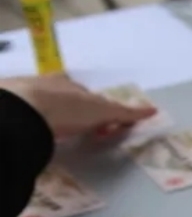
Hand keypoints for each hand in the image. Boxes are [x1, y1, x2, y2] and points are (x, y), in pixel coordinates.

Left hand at [0, 76, 155, 138]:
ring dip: (51, 115)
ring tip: (55, 134)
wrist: (22, 110)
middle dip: (73, 110)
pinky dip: (32, 121)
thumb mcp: (100, 111)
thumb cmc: (65, 108)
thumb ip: (124, 112)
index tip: (100, 126)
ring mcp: (26, 93)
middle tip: (80, 130)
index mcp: (69, 83)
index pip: (87, 95)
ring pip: (42, 103)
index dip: (96, 110)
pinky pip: (25, 112)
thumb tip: (153, 110)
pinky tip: (35, 133)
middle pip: (64, 97)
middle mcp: (47, 83)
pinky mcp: (11, 104)